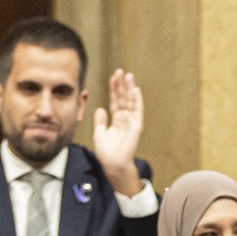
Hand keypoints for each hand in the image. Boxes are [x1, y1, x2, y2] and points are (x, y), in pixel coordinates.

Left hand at [93, 69, 145, 194]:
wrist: (113, 164)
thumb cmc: (106, 152)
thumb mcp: (99, 133)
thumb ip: (100, 121)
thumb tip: (100, 108)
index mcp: (117, 120)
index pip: (116, 101)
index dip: (114, 89)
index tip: (113, 77)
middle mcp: (125, 119)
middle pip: (124, 99)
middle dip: (122, 85)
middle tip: (120, 71)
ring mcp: (131, 122)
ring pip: (130, 102)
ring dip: (130, 89)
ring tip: (128, 76)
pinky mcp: (136, 127)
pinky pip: (137, 112)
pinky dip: (137, 101)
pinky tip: (136, 90)